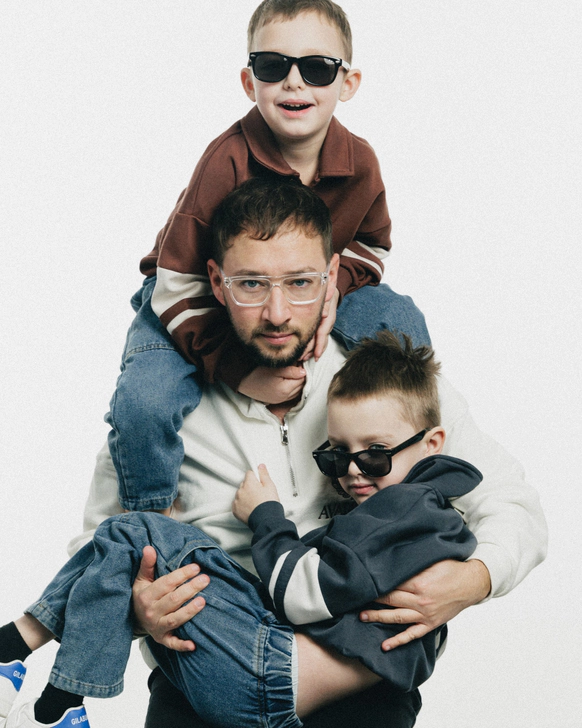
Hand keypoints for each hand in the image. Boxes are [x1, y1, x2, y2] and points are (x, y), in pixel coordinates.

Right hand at [132, 546, 209, 650]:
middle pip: (174, 599)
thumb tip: (149, 547)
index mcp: (146, 596)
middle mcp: (151, 612)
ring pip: (175, 619)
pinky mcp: (162, 639)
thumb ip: (147, 565)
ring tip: (203, 601)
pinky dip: (182, 645)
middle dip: (191, 588)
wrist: (133, 621)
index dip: (182, 574)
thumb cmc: (142, 596)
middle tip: (206, 579)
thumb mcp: (141, 580)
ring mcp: (157, 627)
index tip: (196, 567)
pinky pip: (172, 643)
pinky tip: (194, 644)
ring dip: (190, 611)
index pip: (166, 583)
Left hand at [233, 464, 280, 523]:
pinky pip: (237, 504)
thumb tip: (260, 466)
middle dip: (250, 487)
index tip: (260, 484)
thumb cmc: (269, 503)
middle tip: (259, 495)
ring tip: (255, 503)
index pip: (249, 474)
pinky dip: (242, 505)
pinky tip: (250, 508)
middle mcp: (240, 490)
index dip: (255, 478)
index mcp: (249, 483)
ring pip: (240, 494)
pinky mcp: (235, 510)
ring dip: (245, 496)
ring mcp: (237, 501)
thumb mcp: (270, 486)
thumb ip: (264, 474)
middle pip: (244, 484)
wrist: (267, 520)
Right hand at [238, 365, 305, 403]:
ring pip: (297, 391)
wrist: (243, 382)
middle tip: (296, 365)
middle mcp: (284, 397)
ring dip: (297, 383)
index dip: (302, 369)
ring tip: (292, 372)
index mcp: (285, 389)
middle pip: (301, 386)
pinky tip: (288, 380)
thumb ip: (291, 371)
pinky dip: (293, 388)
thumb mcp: (274, 369)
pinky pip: (291, 395)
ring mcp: (280, 400)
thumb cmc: (257, 373)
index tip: (298, 362)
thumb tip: (304, 372)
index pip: (302, 379)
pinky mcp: (277, 401)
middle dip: (300, 376)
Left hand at [300, 289, 338, 361]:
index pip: (323, 334)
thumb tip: (325, 314)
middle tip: (301, 358)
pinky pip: (318, 339)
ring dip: (312, 351)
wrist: (331, 291)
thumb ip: (325, 304)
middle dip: (312, 351)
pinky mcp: (321, 327)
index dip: (319, 345)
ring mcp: (324, 327)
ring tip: (303, 358)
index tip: (316, 355)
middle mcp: (327, 324)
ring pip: (319, 342)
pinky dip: (314, 346)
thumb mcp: (327, 295)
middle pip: (319, 341)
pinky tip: (308, 353)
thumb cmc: (327, 292)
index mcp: (328, 318)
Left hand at [360, 559, 490, 650]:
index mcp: (418, 582)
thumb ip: (412, 563)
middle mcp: (420, 600)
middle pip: (390, 600)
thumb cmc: (450, 569)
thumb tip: (392, 560)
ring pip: (396, 618)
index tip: (362, 581)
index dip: (375, 583)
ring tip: (362, 617)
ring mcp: (425, 614)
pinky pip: (412, 635)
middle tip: (354, 598)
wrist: (471, 583)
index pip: (391, 584)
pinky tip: (385, 645)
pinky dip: (398, 641)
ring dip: (378, 618)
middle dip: (371, 600)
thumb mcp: (431, 560)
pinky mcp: (430, 624)